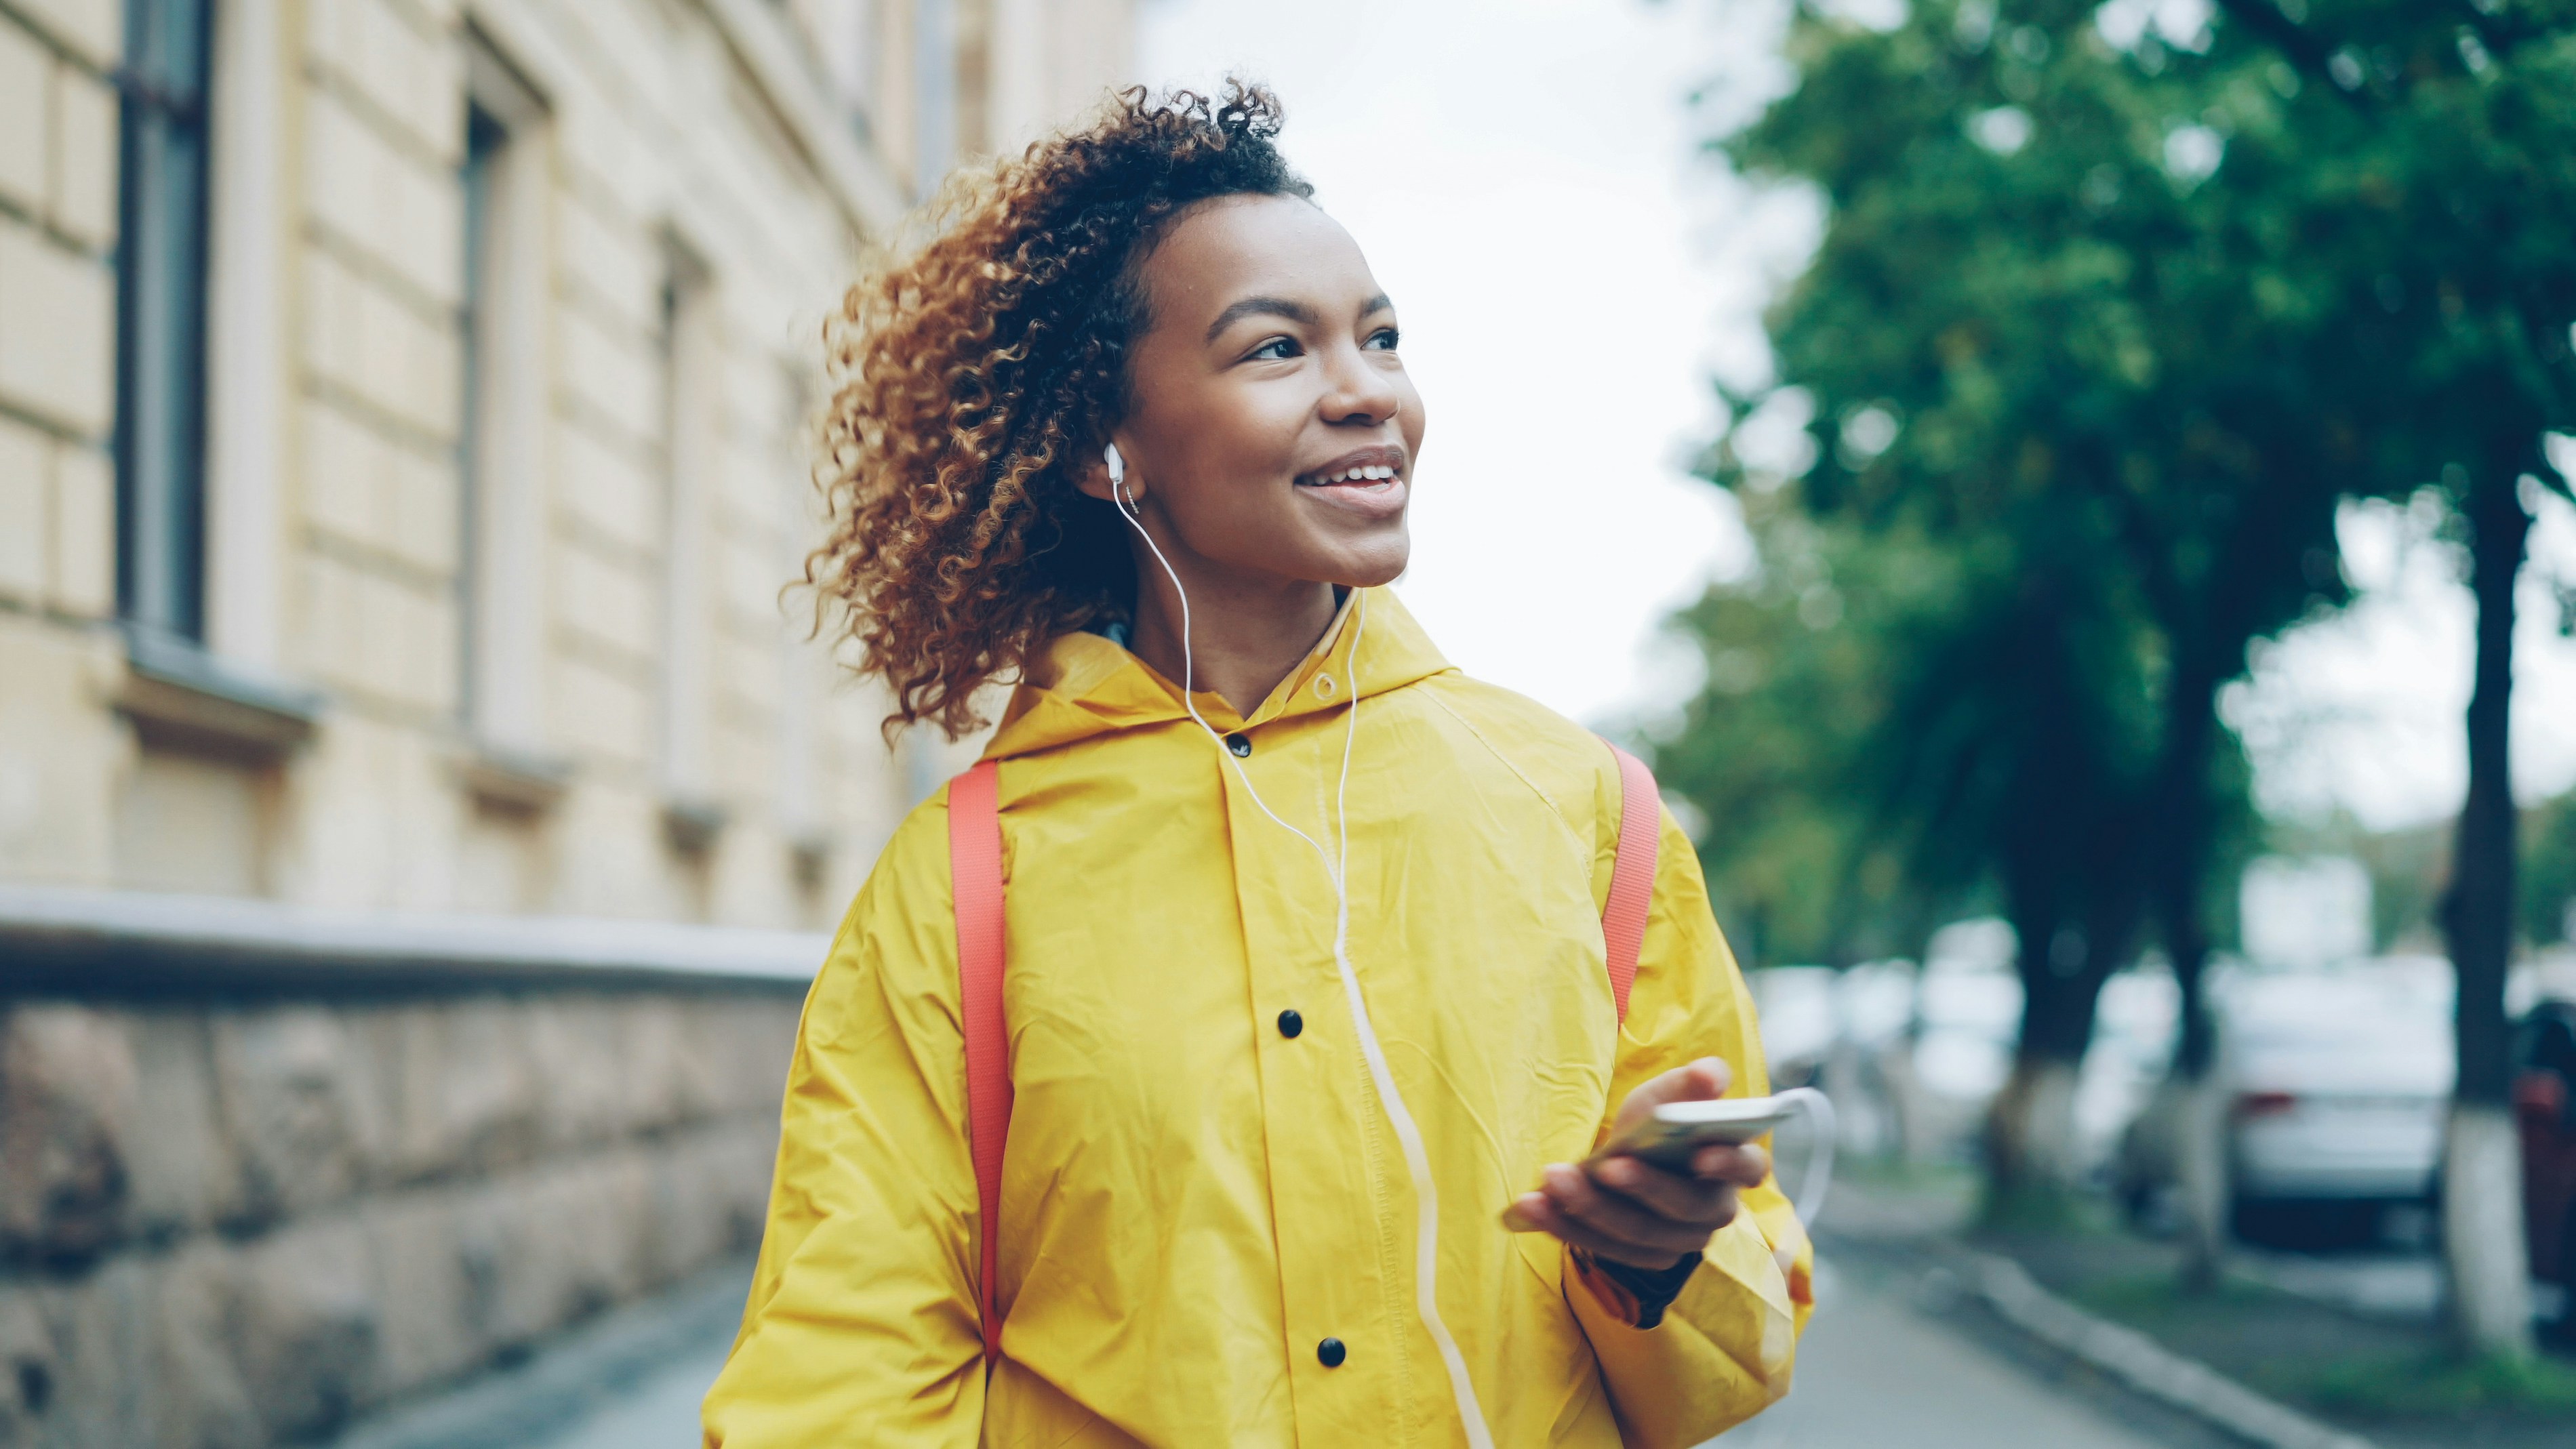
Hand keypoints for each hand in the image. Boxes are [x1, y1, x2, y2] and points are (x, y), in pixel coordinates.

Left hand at [1501, 1057, 1769, 1269]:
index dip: (1730, 1163)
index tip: (1700, 1153)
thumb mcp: (1668, 1094)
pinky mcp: (1641, 1256)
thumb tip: (1711, 1075)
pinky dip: (1564, 1226)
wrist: (1626, 1153)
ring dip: (1591, 1208)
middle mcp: (1713, 1210)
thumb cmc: (1658, 1121)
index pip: (1749, 1167)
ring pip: (1638, 1234)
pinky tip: (1531, 1205)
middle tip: (1606, 1165)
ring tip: (1552, 1178)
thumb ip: (1690, 1083)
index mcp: (1735, 1164)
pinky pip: (1603, 1248)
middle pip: (1684, 1208)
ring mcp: (1679, 1241)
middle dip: (1643, 1187)